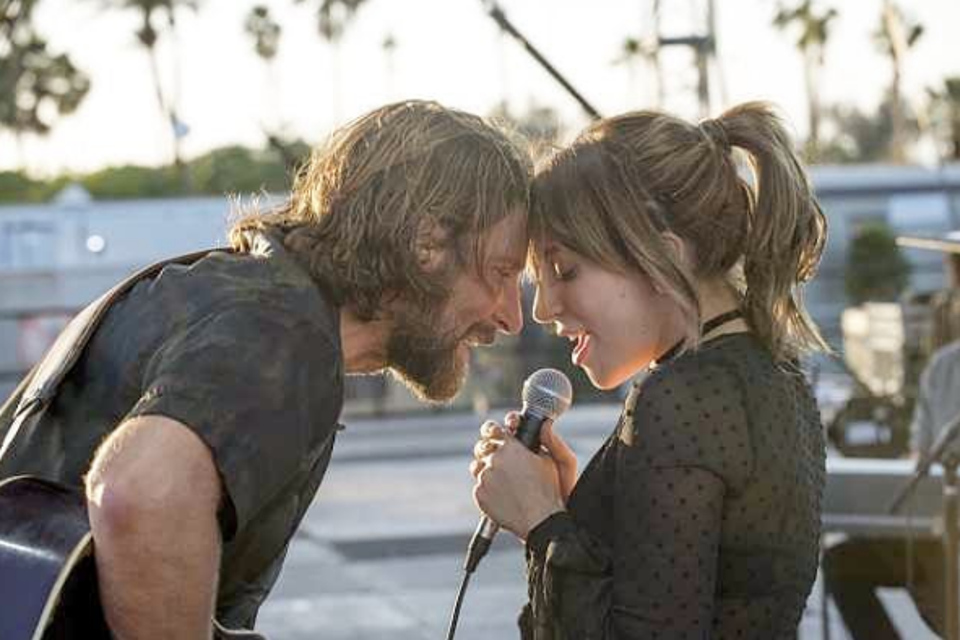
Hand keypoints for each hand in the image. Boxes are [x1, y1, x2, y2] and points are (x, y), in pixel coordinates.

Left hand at [469, 418, 566, 538]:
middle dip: (488, 451)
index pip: (492, 429)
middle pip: (481, 447)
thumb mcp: (551, 459)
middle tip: (497, 460)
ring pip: (477, 467)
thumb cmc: (549, 490)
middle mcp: (495, 459)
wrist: (541, 521)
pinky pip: (478, 487)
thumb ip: (544, 440)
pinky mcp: (480, 494)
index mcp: (511, 447)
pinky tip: (501, 497)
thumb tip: (543, 425)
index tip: (492, 434)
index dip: (492, 431)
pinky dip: (487, 490)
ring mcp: (485, 477)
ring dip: (486, 471)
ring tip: (502, 482)